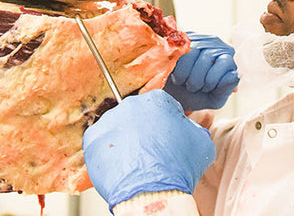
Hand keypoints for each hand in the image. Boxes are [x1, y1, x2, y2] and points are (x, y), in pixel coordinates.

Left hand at [82, 90, 215, 209]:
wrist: (152, 194)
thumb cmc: (177, 169)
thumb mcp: (202, 143)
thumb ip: (194, 127)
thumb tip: (187, 127)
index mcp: (156, 101)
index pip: (161, 106)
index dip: (166, 123)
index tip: (166, 137)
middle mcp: (130, 105)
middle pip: (136, 115)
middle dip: (142, 130)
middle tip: (149, 151)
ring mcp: (108, 121)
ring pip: (117, 128)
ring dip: (124, 141)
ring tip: (134, 161)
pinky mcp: (92, 139)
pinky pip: (99, 142)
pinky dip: (107, 152)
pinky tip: (119, 164)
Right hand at [163, 32, 238, 110]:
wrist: (174, 97)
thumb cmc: (196, 97)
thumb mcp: (214, 99)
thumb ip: (226, 88)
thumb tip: (233, 74)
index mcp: (228, 59)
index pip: (225, 62)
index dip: (212, 81)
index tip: (205, 89)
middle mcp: (216, 44)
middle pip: (207, 57)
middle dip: (196, 79)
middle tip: (191, 87)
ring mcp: (198, 38)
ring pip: (191, 52)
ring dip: (184, 74)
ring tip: (182, 81)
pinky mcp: (181, 38)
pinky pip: (178, 50)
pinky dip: (175, 66)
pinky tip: (174, 73)